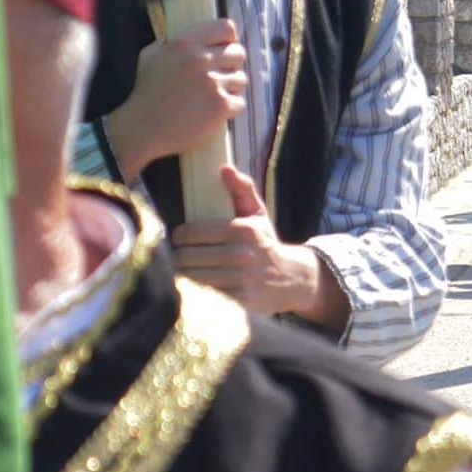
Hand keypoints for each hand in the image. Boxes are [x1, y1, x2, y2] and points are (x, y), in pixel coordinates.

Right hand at [106, 20, 246, 181]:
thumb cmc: (145, 93)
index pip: (225, 28)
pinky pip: (239, 101)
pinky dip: (230, 108)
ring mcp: (212, 83)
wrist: (141, 128)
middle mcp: (201, 60)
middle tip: (219, 76)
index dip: (228, 39)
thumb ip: (169, 42)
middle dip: (231, 65)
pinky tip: (213, 112)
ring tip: (212, 96)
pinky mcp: (220, 105)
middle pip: (238, 53)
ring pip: (241, 78)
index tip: (224, 49)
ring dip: (231, 88)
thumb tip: (189, 37)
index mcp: (185, 44)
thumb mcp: (150, 56)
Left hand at [173, 167, 323, 318]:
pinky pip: (202, 297)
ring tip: (188, 273)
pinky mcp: (239, 303)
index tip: (183, 240)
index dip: (180, 237)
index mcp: (242, 229)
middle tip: (183, 258)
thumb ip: (241, 189)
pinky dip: (196, 294)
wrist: (291, 279)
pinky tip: (199, 290)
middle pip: (185, 257)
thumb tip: (223, 168)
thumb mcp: (257, 214)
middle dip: (180, 257)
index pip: (189, 233)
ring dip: (184, 276)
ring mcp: (241, 281)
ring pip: (190, 278)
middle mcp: (242, 255)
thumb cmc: (265, 243)